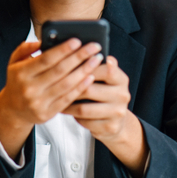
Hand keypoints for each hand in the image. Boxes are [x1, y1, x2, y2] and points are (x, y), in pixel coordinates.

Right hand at [0, 38, 103, 158]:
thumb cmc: (17, 82)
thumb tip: (41, 41)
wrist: (13, 110)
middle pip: (59, 70)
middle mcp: (29, 88)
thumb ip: (25, 49)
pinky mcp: (47, 113)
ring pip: (66, 84)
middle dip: (79, 57)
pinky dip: (80, 87)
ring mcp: (38, 103)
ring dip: (84, 71)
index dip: (63, 50)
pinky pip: (67, 99)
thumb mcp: (14, 62)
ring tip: (96, 60)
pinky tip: (90, 77)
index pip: (45, 59)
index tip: (77, 41)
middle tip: (94, 47)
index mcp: (20, 73)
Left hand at [62, 56, 148, 177]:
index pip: (105, 69)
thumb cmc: (103, 95)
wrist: (115, 122)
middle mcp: (122, 95)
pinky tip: (65, 110)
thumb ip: (97, 66)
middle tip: (53, 84)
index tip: (70, 64)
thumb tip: (82, 51)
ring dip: (67, 104)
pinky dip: (73, 116)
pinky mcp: (110, 126)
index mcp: (121, 79)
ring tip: (56, 99)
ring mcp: (117, 112)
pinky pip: (85, 121)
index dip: (86, 66)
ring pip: (84, 108)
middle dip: (70, 87)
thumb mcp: (105, 80)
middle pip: (90, 89)